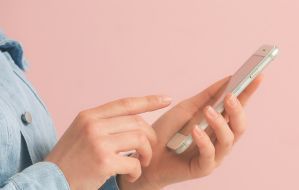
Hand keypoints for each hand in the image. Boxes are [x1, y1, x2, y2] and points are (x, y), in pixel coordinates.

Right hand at [45, 95, 171, 189]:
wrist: (47, 182)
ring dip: (146, 155)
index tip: (166, 99)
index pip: (125, 103)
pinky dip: (137, 171)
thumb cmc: (69, 161)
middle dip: (150, 138)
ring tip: (141, 164)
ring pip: (140, 140)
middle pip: (137, 123)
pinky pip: (134, 162)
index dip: (149, 101)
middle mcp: (93, 124)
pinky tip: (129, 176)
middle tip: (148, 152)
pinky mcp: (103, 161)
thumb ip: (103, 124)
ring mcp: (97, 142)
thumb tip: (134, 121)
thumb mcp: (81, 133)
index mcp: (89, 115)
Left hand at [118, 76, 261, 189]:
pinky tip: (195, 130)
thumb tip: (228, 79)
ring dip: (220, 123)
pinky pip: (210, 154)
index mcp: (219, 123)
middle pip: (240, 125)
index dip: (249, 92)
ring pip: (228, 139)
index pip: (239, 107)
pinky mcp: (203, 167)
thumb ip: (207, 96)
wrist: (147, 155)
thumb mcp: (187, 108)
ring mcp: (214, 154)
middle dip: (238, 109)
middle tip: (231, 96)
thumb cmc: (168, 132)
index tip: (257, 76)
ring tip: (209, 111)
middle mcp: (220, 139)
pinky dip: (204, 140)